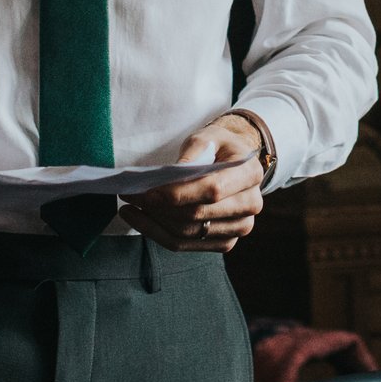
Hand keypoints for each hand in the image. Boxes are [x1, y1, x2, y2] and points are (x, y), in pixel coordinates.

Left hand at [116, 113, 265, 252]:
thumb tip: (173, 173)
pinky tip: (139, 219)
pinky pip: (185, 244)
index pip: (212, 190)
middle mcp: (251, 205)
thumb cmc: (218, 147)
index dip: (177, 194)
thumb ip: (193, 150)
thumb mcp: (208, 136)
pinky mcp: (225, 242)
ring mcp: (239, 227)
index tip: (146, 191)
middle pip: (197, 215)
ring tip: (130, 206)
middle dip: (158, 207)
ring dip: (153, 222)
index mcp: (250, 174)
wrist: (234, 164)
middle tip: (130, 195)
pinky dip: (157, 233)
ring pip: (187, 233)